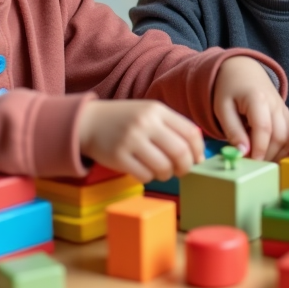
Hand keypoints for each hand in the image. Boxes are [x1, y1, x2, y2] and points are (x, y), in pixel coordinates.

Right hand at [77, 100, 203, 182]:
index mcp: (157, 110)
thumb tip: (199, 154)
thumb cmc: (126, 120)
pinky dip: (149, 177)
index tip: (197, 159)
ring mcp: (131, 140)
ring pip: (163, 167)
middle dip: (186, 166)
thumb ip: (173, 127)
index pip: (190, 132)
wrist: (90, 122)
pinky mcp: (118, 157)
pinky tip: (145, 170)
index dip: (198, 150)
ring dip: (167, 174)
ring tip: (161, 170)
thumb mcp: (150, 113)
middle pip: (180, 152)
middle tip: (181, 170)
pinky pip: (145, 176)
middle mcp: (145, 123)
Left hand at [212, 56, 288, 161]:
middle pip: (280, 135)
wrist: (242, 70)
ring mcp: (284, 109)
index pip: (264, 128)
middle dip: (268, 155)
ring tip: (260, 161)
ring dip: (277, 154)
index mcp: (258, 98)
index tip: (251, 163)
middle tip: (252, 165)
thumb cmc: (229, 89)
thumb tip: (243, 153)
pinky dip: (284, 148)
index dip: (259, 149)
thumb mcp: (222, 108)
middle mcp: (276, 104)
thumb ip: (233, 131)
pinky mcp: (287, 115)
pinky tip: (271, 155)